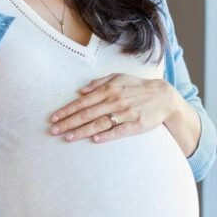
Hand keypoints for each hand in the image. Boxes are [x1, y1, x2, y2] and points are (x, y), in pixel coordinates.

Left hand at [49, 73, 175, 143]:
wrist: (163, 97)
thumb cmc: (137, 87)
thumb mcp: (119, 77)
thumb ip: (99, 82)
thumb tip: (81, 90)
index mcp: (109, 89)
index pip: (83, 102)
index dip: (67, 110)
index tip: (54, 118)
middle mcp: (115, 100)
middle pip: (87, 114)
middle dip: (68, 122)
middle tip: (54, 130)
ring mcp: (126, 113)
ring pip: (100, 123)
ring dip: (83, 131)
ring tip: (68, 137)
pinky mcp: (136, 124)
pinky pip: (119, 131)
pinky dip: (107, 135)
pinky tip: (95, 139)